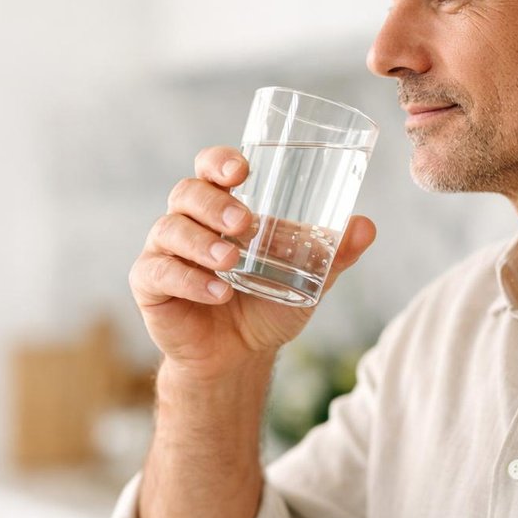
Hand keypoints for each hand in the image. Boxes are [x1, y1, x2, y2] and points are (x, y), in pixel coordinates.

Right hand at [129, 145, 376, 380]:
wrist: (238, 357)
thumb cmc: (266, 304)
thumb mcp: (306, 278)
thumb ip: (333, 253)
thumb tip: (367, 226)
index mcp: (220, 206)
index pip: (210, 168)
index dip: (220, 161)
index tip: (242, 169)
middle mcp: (188, 221)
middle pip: (188, 192)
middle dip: (214, 203)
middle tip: (244, 223)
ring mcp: (164, 251)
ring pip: (170, 228)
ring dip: (201, 242)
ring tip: (230, 261)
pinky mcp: (150, 284)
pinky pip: (160, 272)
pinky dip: (190, 280)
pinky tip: (218, 292)